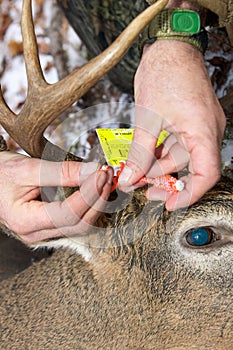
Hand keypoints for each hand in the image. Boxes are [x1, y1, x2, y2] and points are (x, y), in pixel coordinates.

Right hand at [0, 152, 112, 242]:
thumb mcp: (27, 168)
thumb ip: (61, 171)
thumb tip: (93, 170)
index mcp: (25, 221)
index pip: (68, 214)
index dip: (89, 194)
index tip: (101, 173)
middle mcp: (36, 233)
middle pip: (79, 224)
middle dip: (98, 199)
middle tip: (107, 174)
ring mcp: (45, 233)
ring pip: (81, 226)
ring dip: (97, 203)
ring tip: (105, 180)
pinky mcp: (52, 226)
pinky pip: (77, 221)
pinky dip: (90, 206)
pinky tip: (96, 190)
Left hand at [119, 40, 225, 209]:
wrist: (171, 47)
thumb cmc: (164, 73)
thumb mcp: (147, 118)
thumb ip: (139, 152)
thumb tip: (129, 178)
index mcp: (203, 131)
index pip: (206, 175)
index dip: (189, 194)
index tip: (170, 204)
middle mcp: (206, 132)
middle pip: (191, 169)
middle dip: (166, 181)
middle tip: (142, 187)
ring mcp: (199, 127)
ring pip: (181, 158)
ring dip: (158, 167)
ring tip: (135, 172)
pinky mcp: (189, 123)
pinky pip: (177, 146)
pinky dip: (160, 153)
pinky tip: (143, 157)